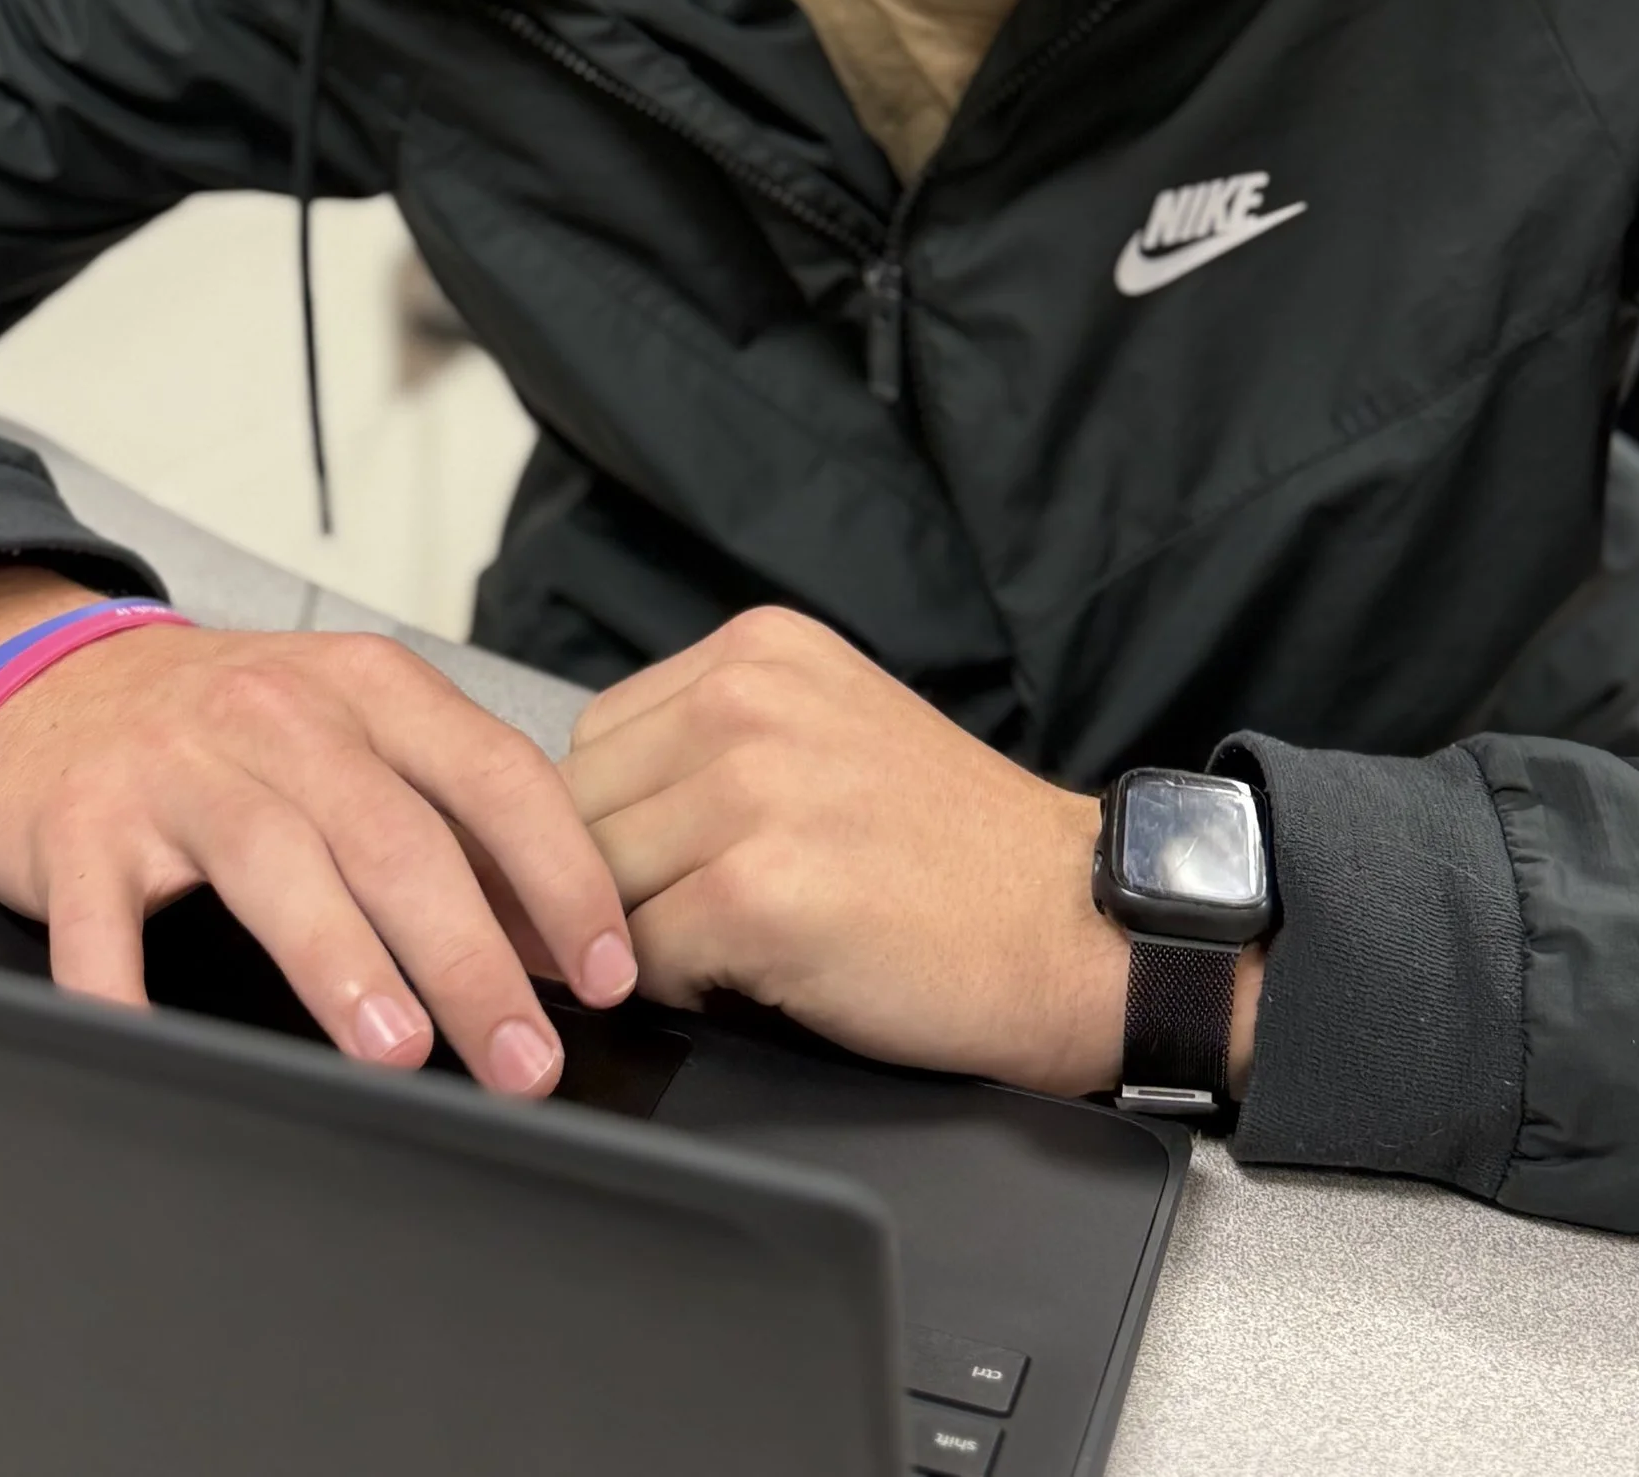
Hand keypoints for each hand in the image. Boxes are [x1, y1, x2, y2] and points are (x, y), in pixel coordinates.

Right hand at [0, 566, 634, 1097]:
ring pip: (275, 860)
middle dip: (472, 955)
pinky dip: (129, 989)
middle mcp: (280, 712)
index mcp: (369, 688)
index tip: (607, 972)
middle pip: (395, 833)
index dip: (562, 874)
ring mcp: (175, 765)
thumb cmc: (228, 729)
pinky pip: (104, 919)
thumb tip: (560, 942)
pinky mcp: (78, 824)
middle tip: (524, 1058)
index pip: (494, 774)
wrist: (48, 677)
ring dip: (343, 960)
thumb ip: (452, 821)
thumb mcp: (353, 738)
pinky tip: (164, 1053)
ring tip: (399, 1052)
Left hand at [563, 605, 1261, 1095]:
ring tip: (744, 946)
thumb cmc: (953, 851)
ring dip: (649, 939)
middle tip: (708, 922)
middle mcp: (745, 700)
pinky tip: (764, 976)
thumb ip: (709, 745)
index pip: (595, 745)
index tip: (672, 870)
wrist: (1071, 927)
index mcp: (758, 650)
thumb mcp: (828, 734)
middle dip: (619, 884)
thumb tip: (566, 823)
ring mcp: (750, 793)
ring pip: (598, 889)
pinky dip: (685, 989)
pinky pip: (643, 961)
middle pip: (580, 815)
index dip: (618, 826)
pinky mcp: (757, 894)